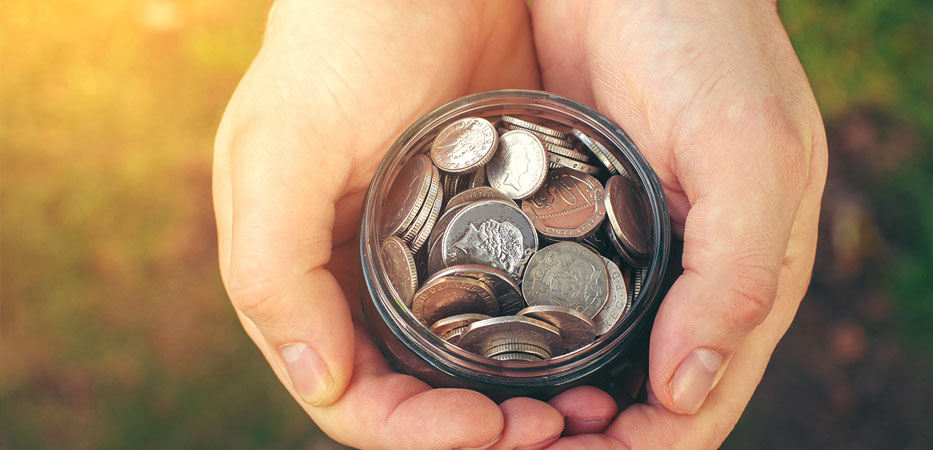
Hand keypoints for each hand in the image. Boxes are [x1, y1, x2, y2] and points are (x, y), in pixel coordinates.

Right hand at [213, 1, 589, 447]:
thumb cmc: (340, 41)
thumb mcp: (282, 145)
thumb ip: (272, 266)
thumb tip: (321, 382)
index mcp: (309, 278)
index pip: (356, 395)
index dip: (416, 429)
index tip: (488, 428)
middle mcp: (369, 279)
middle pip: (420, 393)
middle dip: (482, 428)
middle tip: (557, 430)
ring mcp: (432, 254)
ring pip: (473, 363)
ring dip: (524, 400)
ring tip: (588, 407)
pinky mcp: (489, 224)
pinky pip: (518, 304)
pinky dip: (549, 342)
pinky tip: (595, 350)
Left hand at [530, 0, 826, 446]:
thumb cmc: (706, 39)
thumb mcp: (747, 150)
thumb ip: (738, 275)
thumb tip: (687, 394)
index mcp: (745, 276)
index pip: (698, 405)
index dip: (640, 449)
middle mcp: (687, 279)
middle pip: (642, 401)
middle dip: (586, 439)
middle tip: (518, 439)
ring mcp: (631, 254)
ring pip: (595, 365)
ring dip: (550, 405)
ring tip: (492, 416)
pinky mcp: (578, 222)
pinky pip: (552, 305)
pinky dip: (523, 346)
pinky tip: (478, 355)